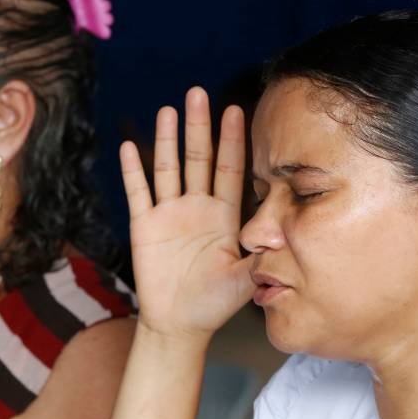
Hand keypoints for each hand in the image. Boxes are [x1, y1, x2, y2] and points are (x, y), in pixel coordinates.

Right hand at [120, 87, 254, 340]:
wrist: (180, 325)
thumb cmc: (216, 303)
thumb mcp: (248, 278)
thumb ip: (263, 255)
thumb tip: (287, 234)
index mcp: (225, 216)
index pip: (230, 169)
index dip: (233, 141)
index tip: (238, 110)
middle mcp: (197, 207)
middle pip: (198, 159)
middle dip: (199, 127)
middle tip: (198, 93)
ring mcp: (169, 214)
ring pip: (168, 168)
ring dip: (168, 140)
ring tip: (169, 110)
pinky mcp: (145, 226)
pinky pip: (138, 193)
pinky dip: (133, 170)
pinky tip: (131, 146)